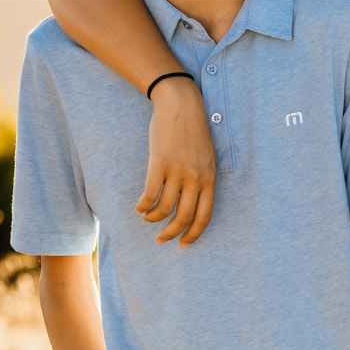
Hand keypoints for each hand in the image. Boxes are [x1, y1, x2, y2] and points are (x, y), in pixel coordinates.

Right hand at [136, 77, 216, 245]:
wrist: (181, 105)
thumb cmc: (194, 131)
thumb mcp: (207, 158)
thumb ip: (202, 180)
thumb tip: (192, 204)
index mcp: (210, 179)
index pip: (204, 217)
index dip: (193, 235)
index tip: (183, 244)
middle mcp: (195, 178)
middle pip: (183, 217)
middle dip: (170, 234)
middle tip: (160, 240)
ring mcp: (177, 171)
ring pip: (164, 208)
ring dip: (153, 218)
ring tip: (147, 218)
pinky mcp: (159, 164)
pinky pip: (149, 194)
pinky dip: (143, 205)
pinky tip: (139, 207)